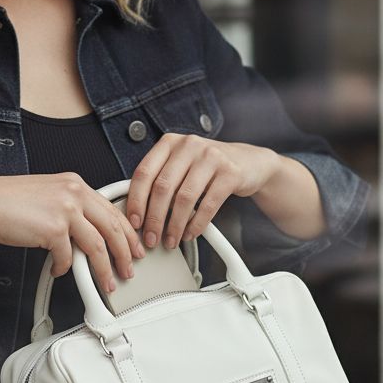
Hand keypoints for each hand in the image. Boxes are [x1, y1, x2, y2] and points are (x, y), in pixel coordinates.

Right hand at [0, 173, 144, 296]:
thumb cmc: (6, 201)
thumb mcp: (47, 194)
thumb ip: (70, 208)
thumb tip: (86, 234)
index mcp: (75, 184)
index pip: (112, 209)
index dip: (127, 232)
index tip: (134, 246)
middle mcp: (74, 193)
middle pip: (112, 228)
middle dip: (125, 253)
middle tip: (130, 269)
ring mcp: (64, 210)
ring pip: (97, 246)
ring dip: (104, 269)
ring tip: (107, 282)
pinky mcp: (53, 229)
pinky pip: (68, 257)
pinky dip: (65, 268)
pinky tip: (59, 270)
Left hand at [125, 134, 278, 248]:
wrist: (249, 162)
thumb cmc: (208, 168)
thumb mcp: (181, 165)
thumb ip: (160, 180)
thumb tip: (138, 214)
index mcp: (170, 143)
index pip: (144, 172)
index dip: (136, 201)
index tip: (134, 223)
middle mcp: (189, 145)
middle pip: (162, 187)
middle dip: (154, 219)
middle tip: (151, 239)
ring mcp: (211, 157)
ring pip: (184, 198)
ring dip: (175, 226)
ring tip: (171, 240)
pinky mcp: (230, 173)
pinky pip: (208, 205)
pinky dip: (197, 224)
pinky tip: (190, 234)